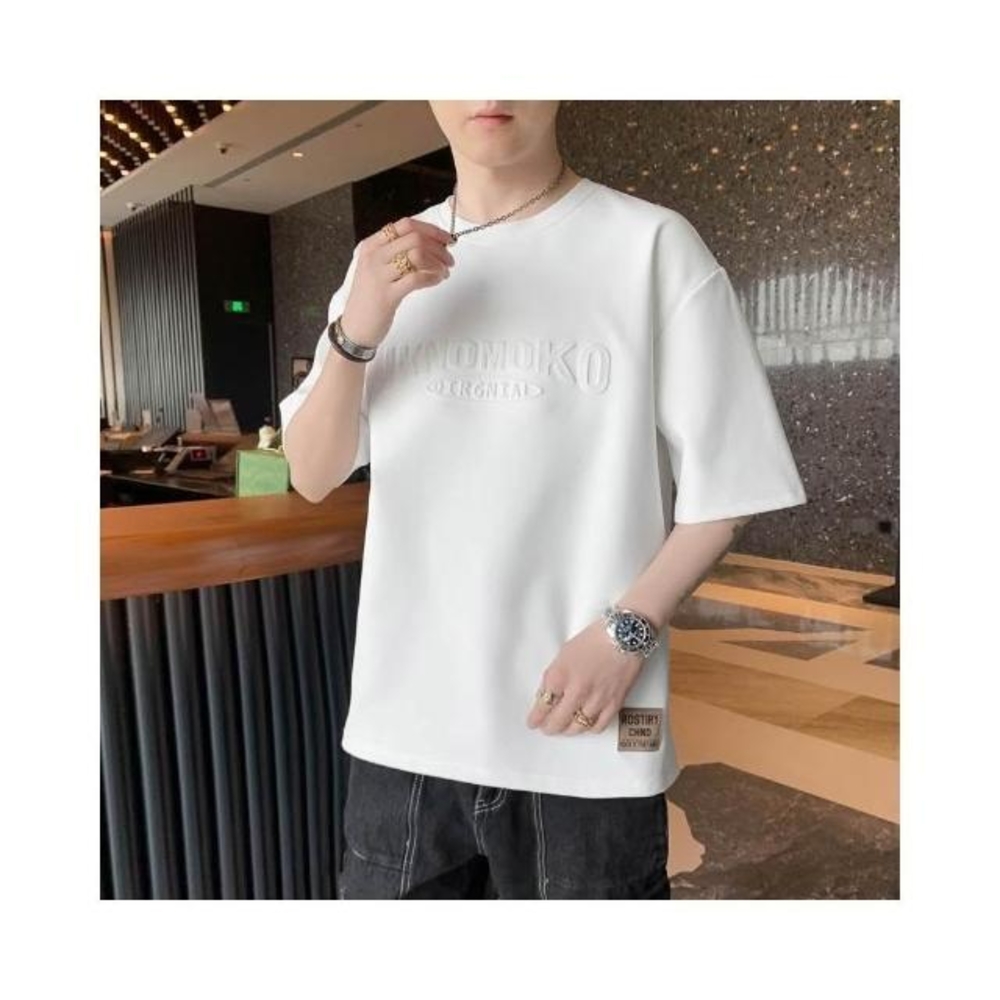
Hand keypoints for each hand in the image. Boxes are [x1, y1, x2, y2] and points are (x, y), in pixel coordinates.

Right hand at [341, 217, 454, 347]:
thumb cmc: (371, 299)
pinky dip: (433, 277)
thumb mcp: (377, 269)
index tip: (446, 239)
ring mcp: (379, 275)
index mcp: (371, 245)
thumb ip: (397, 254)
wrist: (355, 327)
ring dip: (437, 262)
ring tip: (444, 272)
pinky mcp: (387, 295)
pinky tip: (437, 280)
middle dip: (439, 248)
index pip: (405, 225)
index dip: (431, 230)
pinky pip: (417, 278)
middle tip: (449, 259)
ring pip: (417, 255)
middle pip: (415, 238)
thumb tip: (431, 245)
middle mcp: (374, 256)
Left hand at [526, 618, 644, 734]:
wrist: (624, 635)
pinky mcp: (614, 703)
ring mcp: (596, 699)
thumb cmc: (595, 638)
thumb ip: (555, 675)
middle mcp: (576, 690)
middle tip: (547, 728)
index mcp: (560, 675)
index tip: (533, 722)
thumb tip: (547, 693)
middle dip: (549, 727)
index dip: (536, 718)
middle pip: (557, 721)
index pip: (542, 706)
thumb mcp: (565, 653)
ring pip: (577, 727)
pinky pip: (598, 726)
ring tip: (565, 728)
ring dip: (568, 730)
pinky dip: (590, 728)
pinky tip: (586, 724)